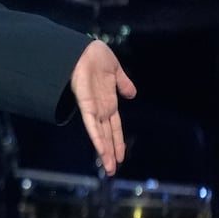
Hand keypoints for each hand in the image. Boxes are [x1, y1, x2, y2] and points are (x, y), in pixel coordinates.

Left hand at [69, 39, 136, 174]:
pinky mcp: (85, 103)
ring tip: (108, 167)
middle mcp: (101, 108)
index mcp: (108, 102)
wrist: (85, 48)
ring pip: (100, 134)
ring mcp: (93, 107)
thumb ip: (124, 84)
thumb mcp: (116, 71)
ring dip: (105, 151)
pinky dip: (97, 136)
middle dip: (110, 153)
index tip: (120, 156)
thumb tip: (133, 94)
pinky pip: (91, 123)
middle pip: (107, 135)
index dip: (117, 141)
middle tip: (112, 170)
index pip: (114, 127)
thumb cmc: (97, 57)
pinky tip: (100, 149)